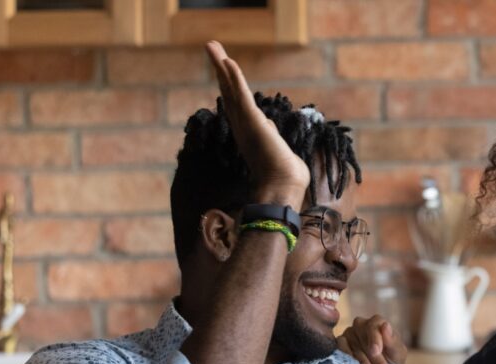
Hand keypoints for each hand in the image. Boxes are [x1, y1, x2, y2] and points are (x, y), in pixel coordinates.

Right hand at [205, 41, 309, 205]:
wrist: (284, 186)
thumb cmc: (285, 174)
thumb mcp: (277, 148)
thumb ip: (270, 135)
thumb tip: (269, 127)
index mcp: (248, 131)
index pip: (235, 101)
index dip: (228, 83)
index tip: (223, 67)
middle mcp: (242, 125)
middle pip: (228, 90)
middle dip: (220, 68)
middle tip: (211, 47)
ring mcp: (245, 123)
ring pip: (230, 88)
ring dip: (221, 65)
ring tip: (211, 45)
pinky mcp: (252, 122)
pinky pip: (241, 95)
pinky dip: (234, 78)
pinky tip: (227, 61)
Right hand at [337, 315, 406, 363]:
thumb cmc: (392, 360)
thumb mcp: (397, 353)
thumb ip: (393, 341)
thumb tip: (385, 325)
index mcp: (377, 323)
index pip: (373, 325)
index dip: (375, 339)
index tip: (376, 352)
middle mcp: (361, 325)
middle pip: (362, 336)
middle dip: (372, 356)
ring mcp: (349, 334)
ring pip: (351, 343)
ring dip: (360, 360)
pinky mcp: (340, 344)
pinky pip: (340, 348)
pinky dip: (347, 358)